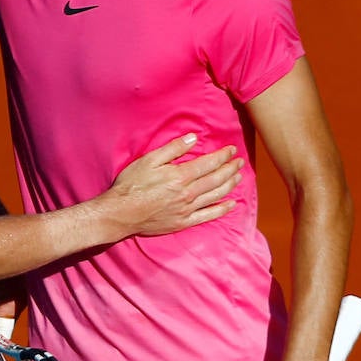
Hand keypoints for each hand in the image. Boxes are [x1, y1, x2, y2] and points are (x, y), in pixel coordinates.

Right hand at [105, 134, 241, 236]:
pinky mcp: (183, 222)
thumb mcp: (149, 160)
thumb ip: (173, 149)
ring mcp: (187, 209)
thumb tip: (193, 138)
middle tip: (239, 161)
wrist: (121, 213)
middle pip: (216, 179)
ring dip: (230, 185)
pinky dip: (222, 209)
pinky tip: (231, 204)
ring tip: (238, 177)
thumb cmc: (131, 185)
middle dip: (230, 168)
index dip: (222, 156)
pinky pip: (208, 215)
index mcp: (180, 176)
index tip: (231, 150)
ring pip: (216, 195)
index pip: (209, 164)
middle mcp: (188, 193)